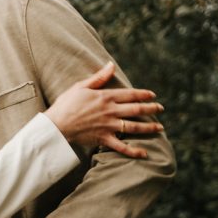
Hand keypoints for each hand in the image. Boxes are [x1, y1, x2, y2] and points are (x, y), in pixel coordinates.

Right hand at [44, 61, 164, 157]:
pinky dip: (134, 151)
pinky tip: (145, 153)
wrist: (57, 125)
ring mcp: (109, 126)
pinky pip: (122, 147)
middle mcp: (110, 111)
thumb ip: (99, 77)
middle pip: (136, 109)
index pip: (130, 94)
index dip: (144, 94)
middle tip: (161, 109)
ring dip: (149, 127)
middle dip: (151, 109)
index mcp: (106, 97)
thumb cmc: (66, 104)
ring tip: (160, 127)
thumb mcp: (81, 86)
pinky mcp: (104, 139)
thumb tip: (111, 64)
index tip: (153, 95)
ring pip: (134, 127)